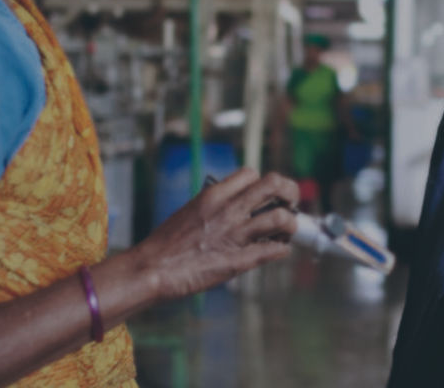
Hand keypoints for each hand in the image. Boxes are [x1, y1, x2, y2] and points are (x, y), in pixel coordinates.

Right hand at [131, 169, 298, 299]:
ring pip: (282, 218)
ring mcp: (236, 235)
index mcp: (213, 195)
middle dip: (289, 193)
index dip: (262, 183)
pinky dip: (282, 250)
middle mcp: (228, 210)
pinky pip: (275, 251)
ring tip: (286, 232)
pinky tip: (278, 251)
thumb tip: (231, 205)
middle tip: (289, 204)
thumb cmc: (166, 244)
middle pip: (275, 185)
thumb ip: (214, 205)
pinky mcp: (240, 261)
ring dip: (290, 225)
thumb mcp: (189, 211)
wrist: (152, 269)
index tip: (264, 195)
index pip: (252, 174)